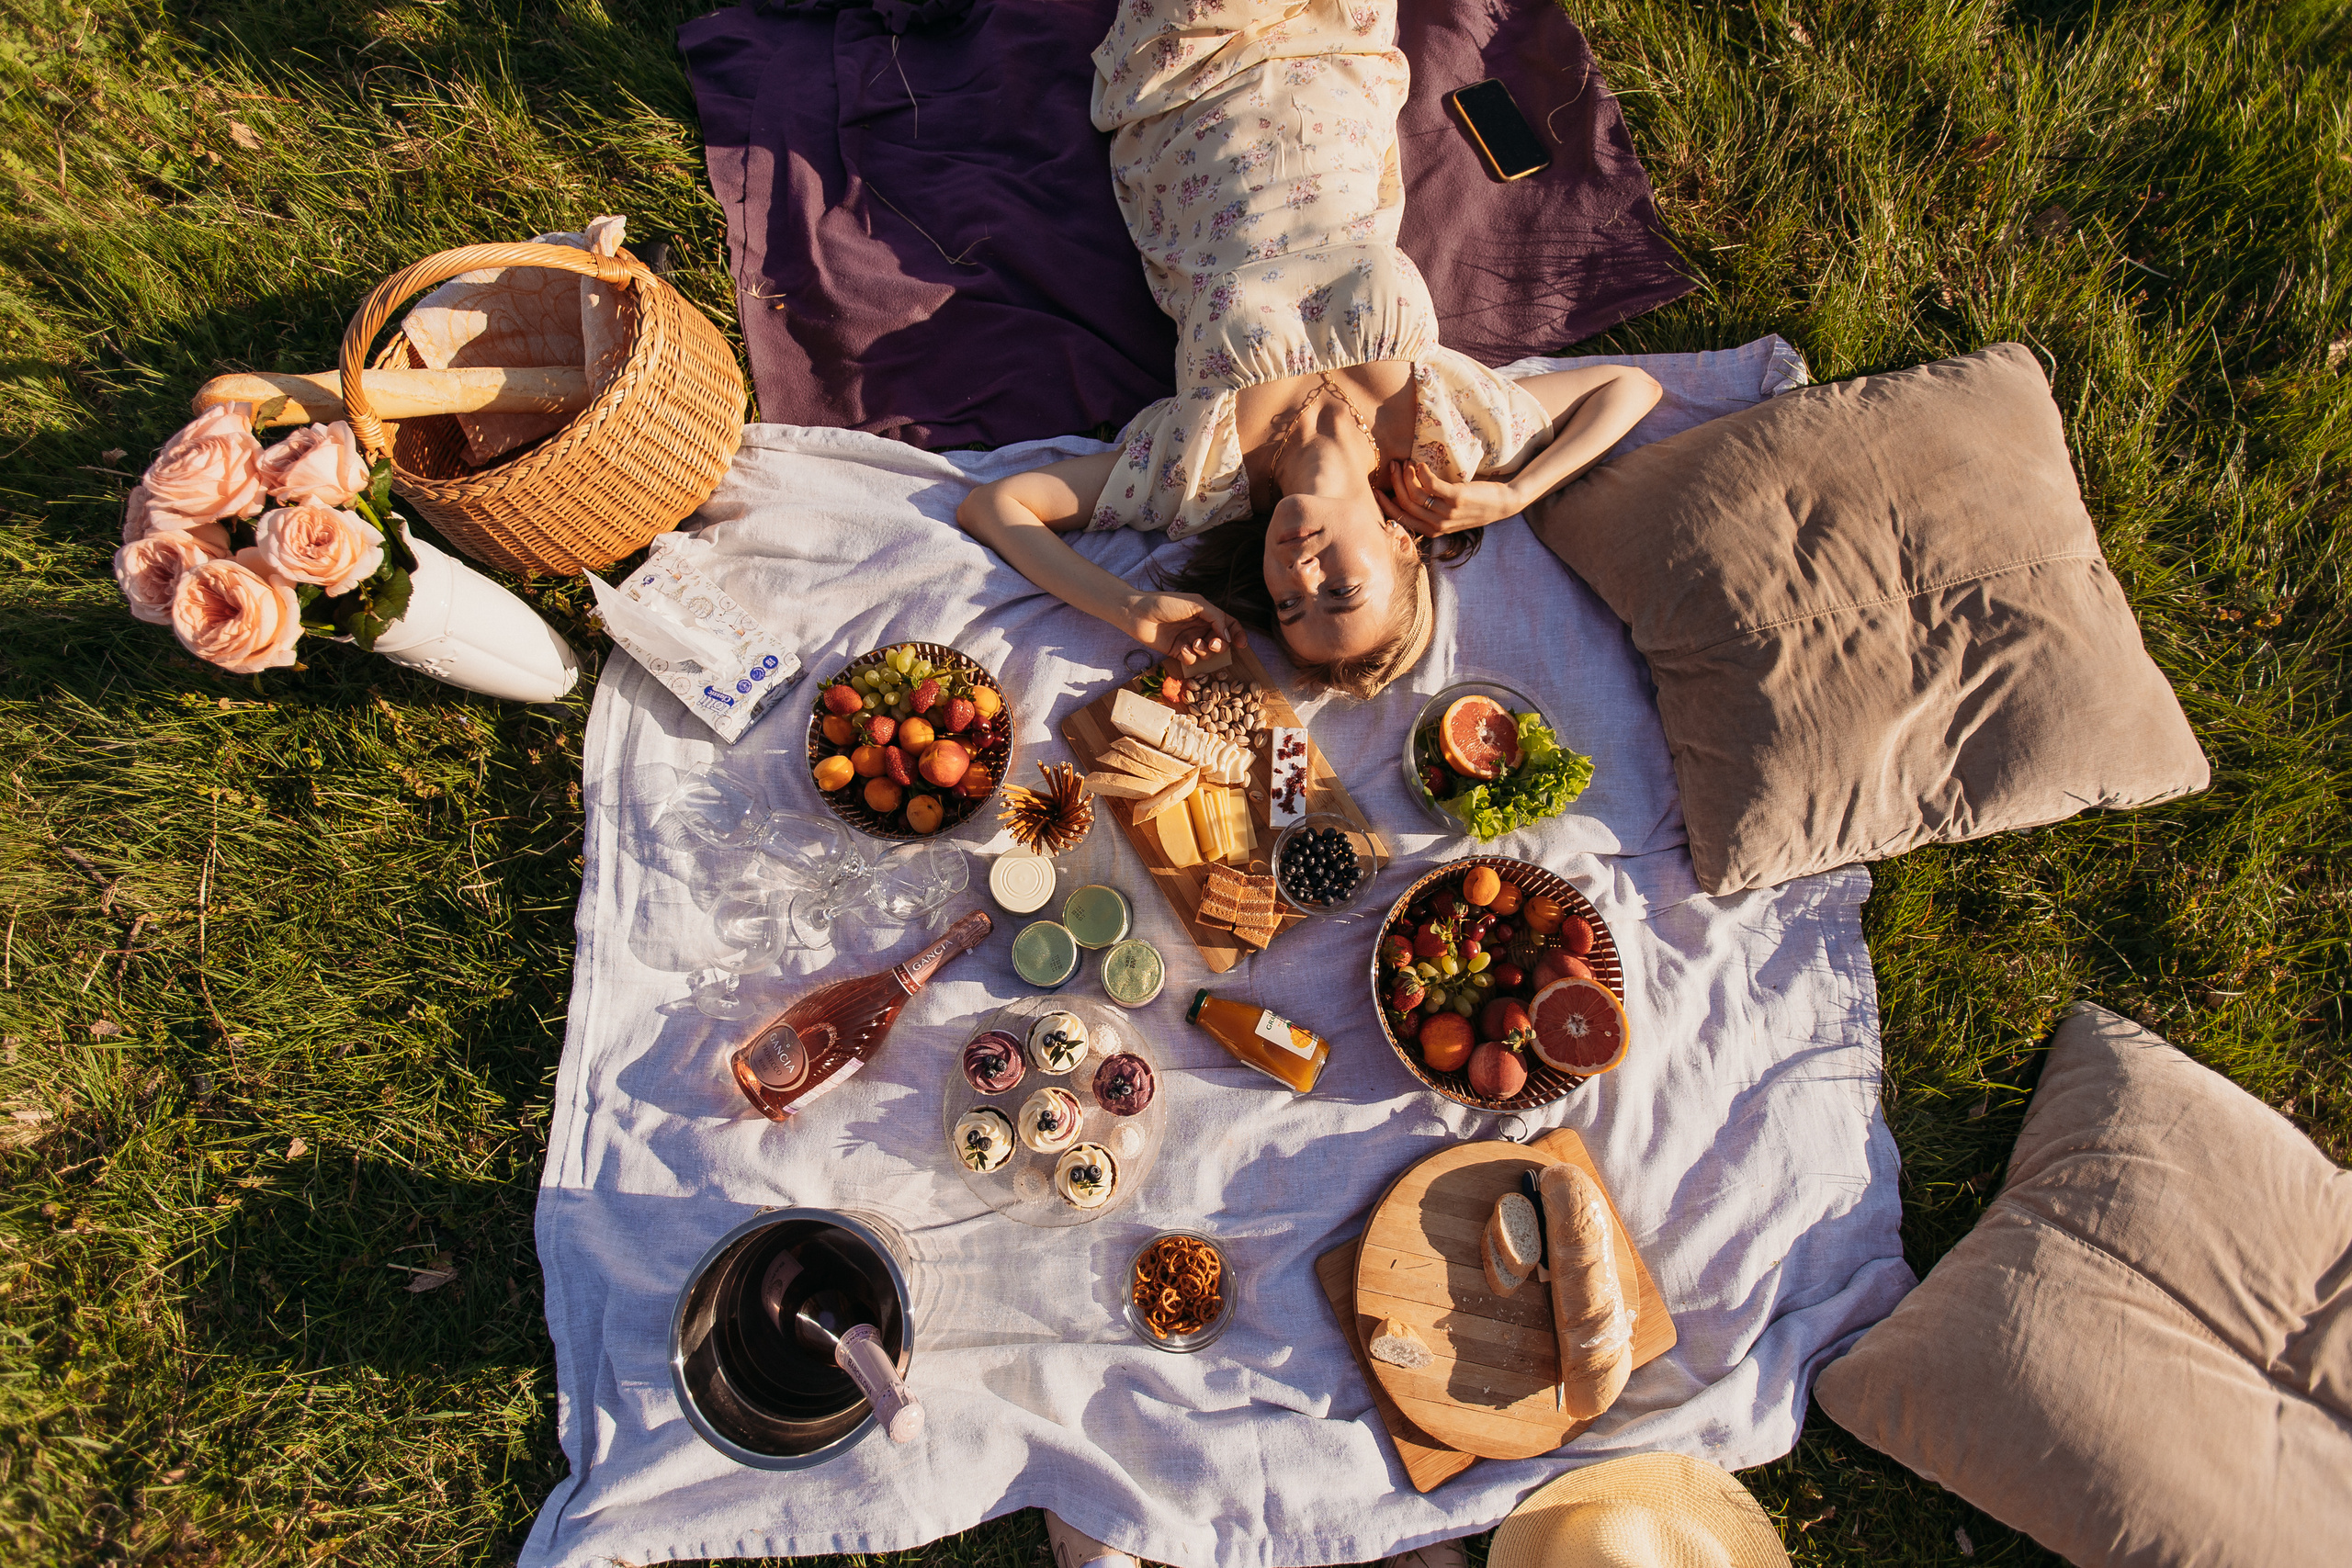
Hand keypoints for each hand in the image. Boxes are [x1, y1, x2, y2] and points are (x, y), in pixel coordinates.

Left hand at [1123, 591, 1242, 666]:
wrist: (1138, 613)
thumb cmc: (1165, 603)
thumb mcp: (1195, 604)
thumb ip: (1215, 617)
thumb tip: (1228, 635)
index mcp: (1206, 613)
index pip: (1228, 624)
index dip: (1237, 634)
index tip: (1241, 644)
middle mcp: (1200, 627)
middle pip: (1221, 641)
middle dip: (1220, 645)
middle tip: (1211, 644)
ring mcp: (1189, 640)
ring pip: (1207, 653)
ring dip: (1204, 651)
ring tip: (1193, 644)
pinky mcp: (1178, 652)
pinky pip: (1192, 660)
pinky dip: (1190, 656)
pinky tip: (1181, 649)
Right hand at [1379, 460, 1524, 535]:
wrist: (1502, 504)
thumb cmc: (1474, 506)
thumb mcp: (1449, 514)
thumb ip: (1430, 510)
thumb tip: (1406, 494)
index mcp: (1432, 530)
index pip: (1400, 517)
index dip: (1386, 503)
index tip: (1375, 489)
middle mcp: (1437, 524)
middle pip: (1405, 502)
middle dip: (1395, 482)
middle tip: (1394, 465)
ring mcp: (1447, 512)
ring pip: (1415, 493)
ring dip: (1407, 474)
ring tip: (1407, 462)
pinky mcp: (1456, 498)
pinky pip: (1430, 484)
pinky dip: (1421, 472)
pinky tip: (1420, 464)